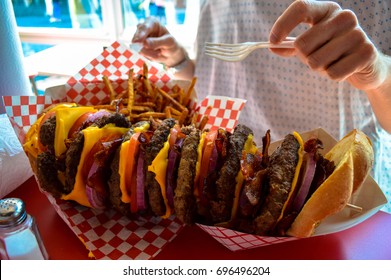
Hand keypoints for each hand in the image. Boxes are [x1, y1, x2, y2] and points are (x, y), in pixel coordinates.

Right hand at [132, 17, 186, 67]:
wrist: (170, 53)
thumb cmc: (170, 44)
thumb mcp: (168, 42)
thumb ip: (157, 42)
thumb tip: (144, 43)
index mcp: (152, 22)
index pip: (144, 27)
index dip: (141, 34)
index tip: (137, 41)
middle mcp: (143, 28)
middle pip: (137, 37)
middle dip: (146, 47)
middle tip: (157, 53)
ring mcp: (138, 38)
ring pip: (138, 48)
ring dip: (149, 53)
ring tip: (159, 52)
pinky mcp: (138, 47)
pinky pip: (140, 54)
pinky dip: (148, 56)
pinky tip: (155, 54)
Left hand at [269, 0, 383, 90]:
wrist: (365, 64)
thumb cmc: (331, 52)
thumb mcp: (310, 45)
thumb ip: (290, 46)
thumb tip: (272, 45)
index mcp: (327, 10)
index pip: (301, 7)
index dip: (283, 24)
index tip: (273, 41)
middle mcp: (344, 17)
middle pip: (303, 43)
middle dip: (304, 58)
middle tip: (316, 58)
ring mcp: (357, 34)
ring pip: (316, 62)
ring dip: (319, 68)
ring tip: (332, 62)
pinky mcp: (366, 53)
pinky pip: (332, 73)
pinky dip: (333, 76)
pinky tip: (343, 69)